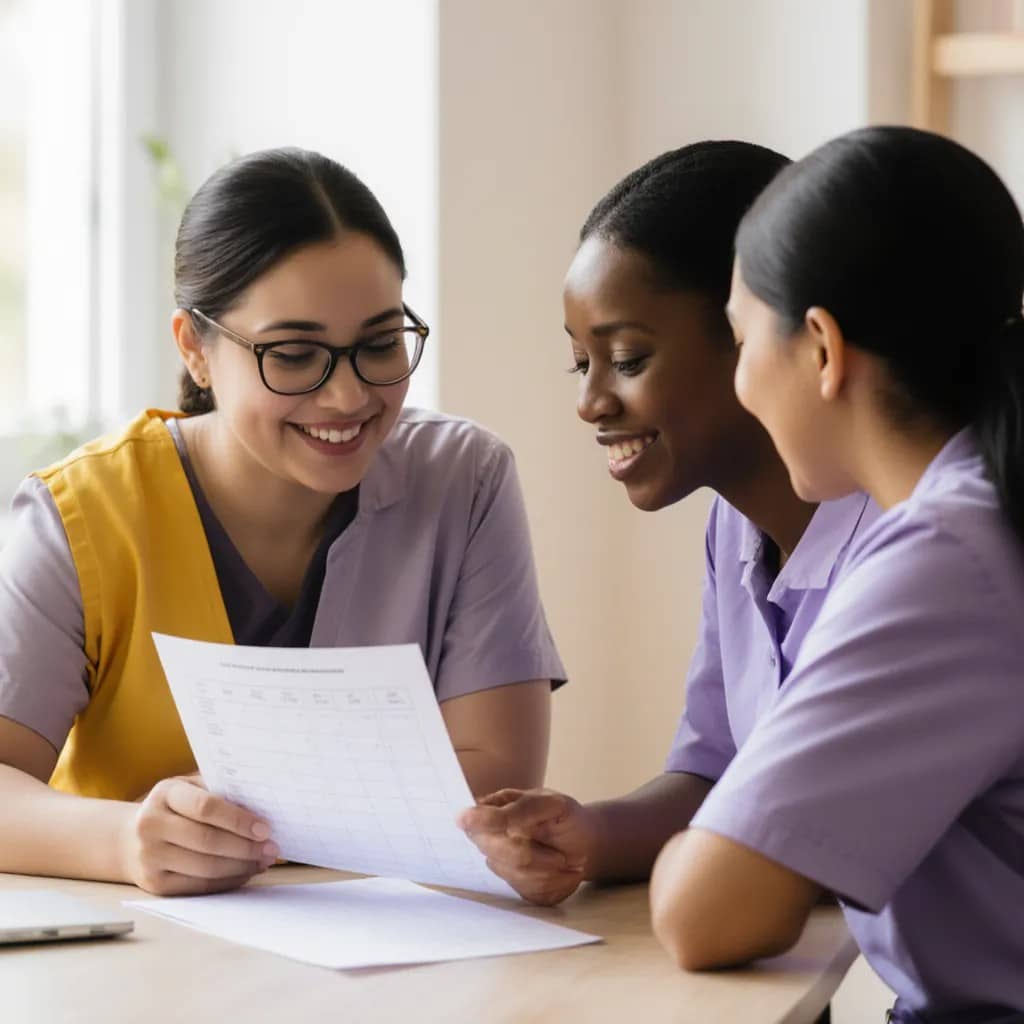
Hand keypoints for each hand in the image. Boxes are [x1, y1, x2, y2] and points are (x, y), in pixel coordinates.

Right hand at [120, 775, 277, 895]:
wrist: (131, 837)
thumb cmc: (176, 807)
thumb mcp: (191, 788)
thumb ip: (221, 792)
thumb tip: (264, 806)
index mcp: (165, 793)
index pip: (206, 807)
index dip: (239, 819)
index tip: (265, 828)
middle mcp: (151, 825)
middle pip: (207, 841)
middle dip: (245, 847)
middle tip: (272, 848)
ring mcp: (150, 857)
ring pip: (205, 867)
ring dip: (241, 866)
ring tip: (263, 860)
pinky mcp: (155, 884)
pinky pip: (199, 886)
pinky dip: (228, 881)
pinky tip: (245, 872)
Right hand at [457, 788, 599, 905]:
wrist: (586, 842)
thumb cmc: (563, 816)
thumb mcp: (549, 804)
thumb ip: (515, 810)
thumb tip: (466, 815)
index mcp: (491, 812)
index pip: (472, 822)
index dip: (478, 823)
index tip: (483, 824)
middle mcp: (490, 842)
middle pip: (498, 853)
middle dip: (533, 853)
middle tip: (558, 851)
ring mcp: (503, 868)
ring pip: (517, 875)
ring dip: (549, 869)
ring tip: (563, 859)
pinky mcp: (519, 890)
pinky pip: (532, 892)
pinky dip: (556, 883)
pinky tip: (562, 872)